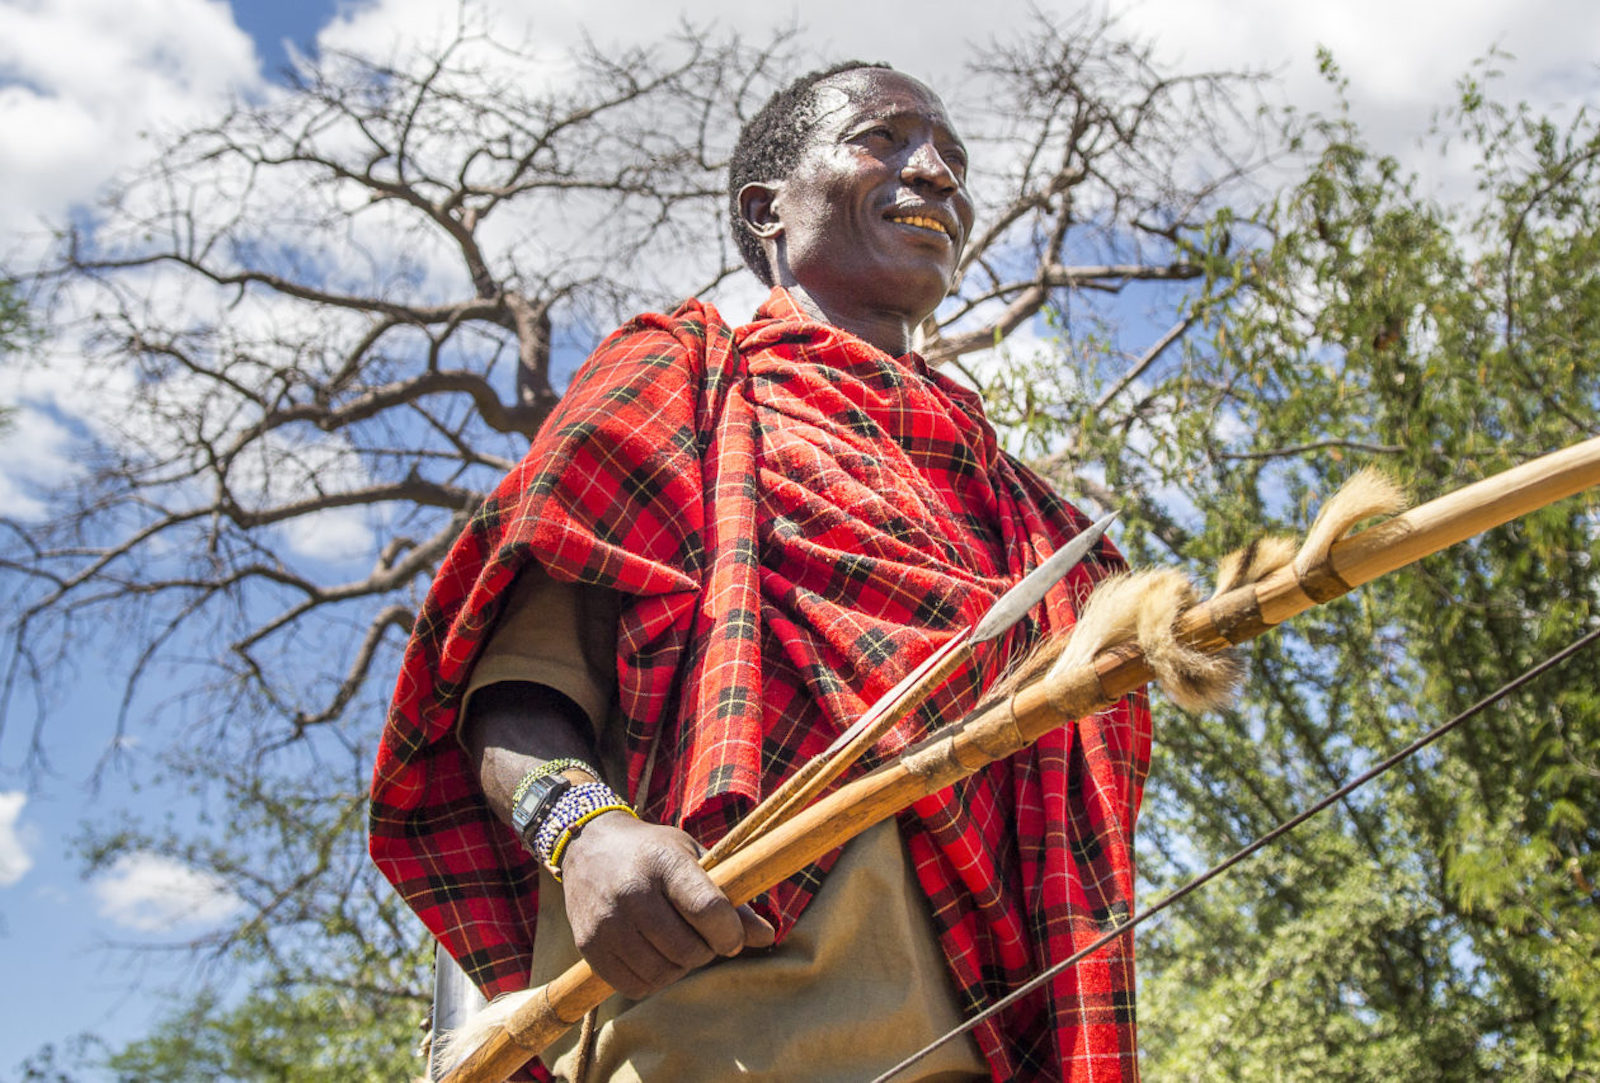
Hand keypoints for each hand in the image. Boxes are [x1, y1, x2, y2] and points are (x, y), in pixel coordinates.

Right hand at [558, 811, 774, 998]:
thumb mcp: (693, 858)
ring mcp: (607, 922)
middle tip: (701, 937)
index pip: (708, 909)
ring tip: (677, 945)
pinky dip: (652, 979)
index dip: (730, 932)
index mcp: (665, 862)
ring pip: (662, 972)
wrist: (588, 845)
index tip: (732, 936)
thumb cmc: (653, 853)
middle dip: (706, 950)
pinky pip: (634, 986)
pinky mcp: (588, 946)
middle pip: (688, 949)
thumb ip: (729, 898)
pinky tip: (654, 956)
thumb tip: (767, 937)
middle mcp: (632, 891)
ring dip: (680, 967)